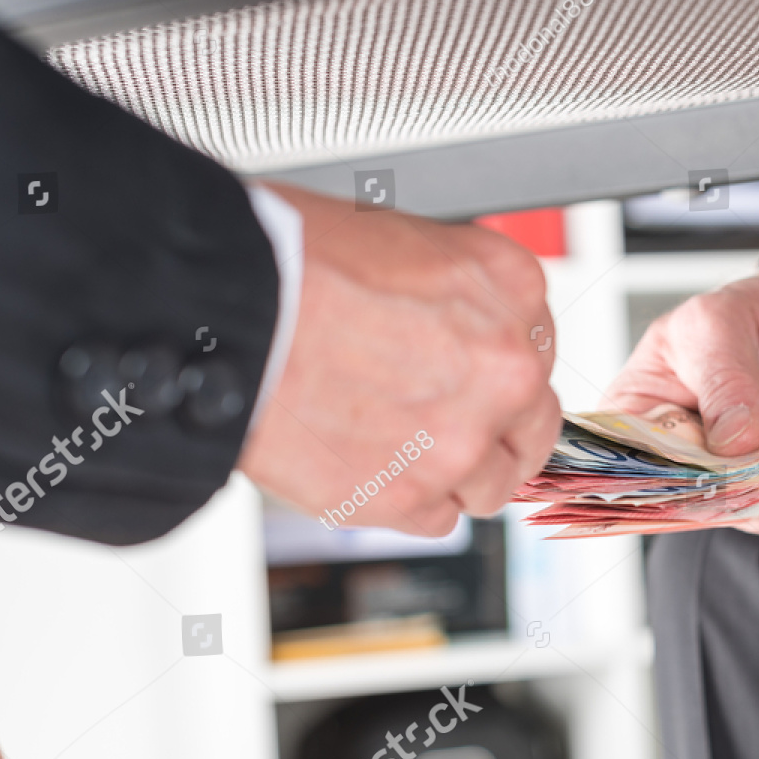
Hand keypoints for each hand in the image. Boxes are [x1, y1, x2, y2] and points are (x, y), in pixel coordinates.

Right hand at [237, 184, 561, 531]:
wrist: (221, 314)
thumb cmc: (290, 262)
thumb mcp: (400, 238)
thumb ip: (457, 293)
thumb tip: (463, 323)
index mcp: (510, 288)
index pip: (538, 346)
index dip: (498, 364)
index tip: (472, 374)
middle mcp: (505, 368)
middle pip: (535, 421)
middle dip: (501, 427)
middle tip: (453, 422)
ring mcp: (463, 440)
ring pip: (495, 481)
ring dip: (460, 472)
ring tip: (405, 449)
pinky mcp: (411, 497)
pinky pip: (439, 519)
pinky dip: (410, 502)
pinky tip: (373, 469)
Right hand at [605, 263, 758, 533]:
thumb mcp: (723, 321)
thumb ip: (723, 375)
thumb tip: (732, 437)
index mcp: (639, 414)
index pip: (620, 466)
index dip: (647, 480)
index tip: (696, 465)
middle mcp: (680, 459)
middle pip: (692, 501)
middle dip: (740, 482)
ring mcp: (731, 481)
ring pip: (753, 509)